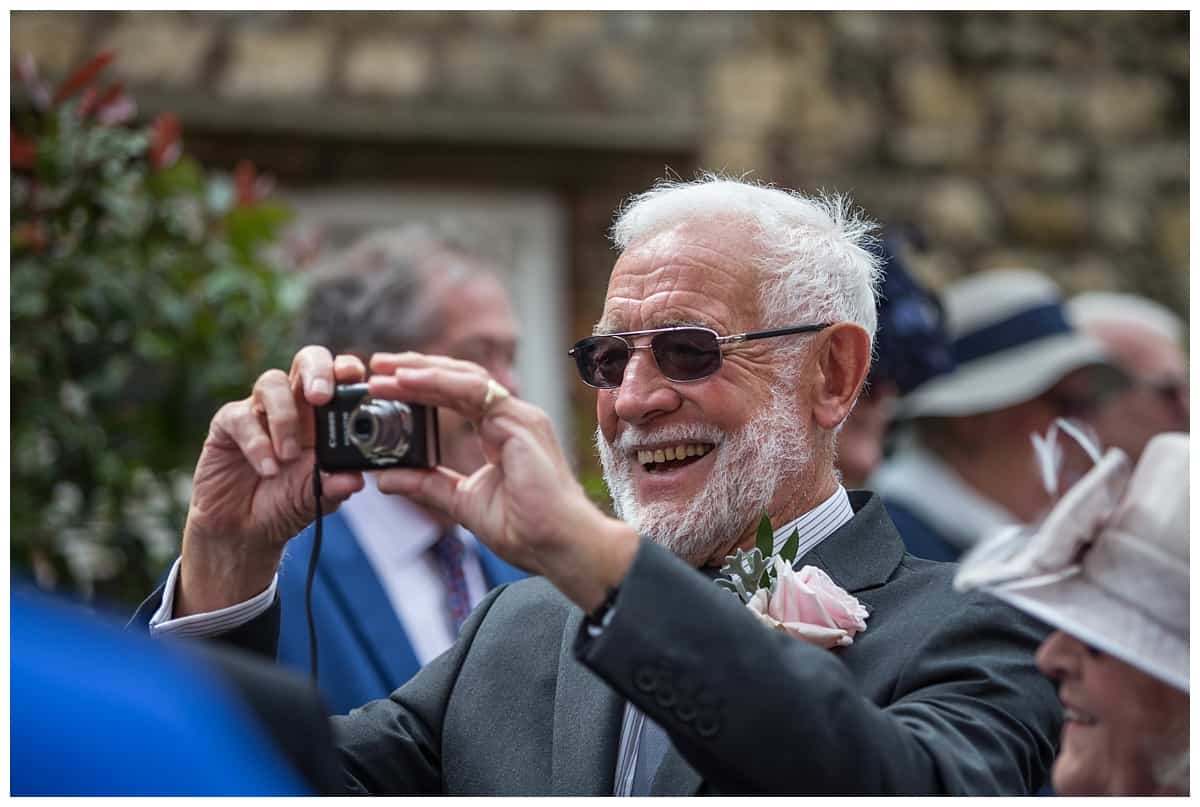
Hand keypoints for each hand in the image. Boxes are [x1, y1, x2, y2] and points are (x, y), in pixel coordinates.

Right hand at [177, 346, 365, 615]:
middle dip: (317, 371)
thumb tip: (356, 478)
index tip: (356, 377)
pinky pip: (241, 417)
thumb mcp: (319, 498)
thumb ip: (336, 485)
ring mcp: (260, 410)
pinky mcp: (228, 424)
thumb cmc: (287, 503)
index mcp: (325, 414)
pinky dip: (257, 443)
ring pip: (272, 382)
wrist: (245, 531)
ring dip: (285, 418)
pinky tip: (268, 468)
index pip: (340, 376)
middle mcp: (295, 404)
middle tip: (321, 397)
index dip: (348, 369)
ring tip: (289, 456)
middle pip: (307, 360)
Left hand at [368, 352, 637, 610]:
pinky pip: (474, 391)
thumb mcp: (461, 502)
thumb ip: (426, 485)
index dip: (421, 386)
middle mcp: (512, 418)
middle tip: (377, 366)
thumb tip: (384, 478)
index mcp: (502, 432)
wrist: (558, 545)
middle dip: (416, 368)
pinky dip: (438, 382)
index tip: (384, 385)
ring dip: (421, 371)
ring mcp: (519, 417)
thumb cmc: (526, 528)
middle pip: (459, 378)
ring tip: (385, 371)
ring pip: (464, 378)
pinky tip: (409, 381)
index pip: (457, 395)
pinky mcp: (520, 423)